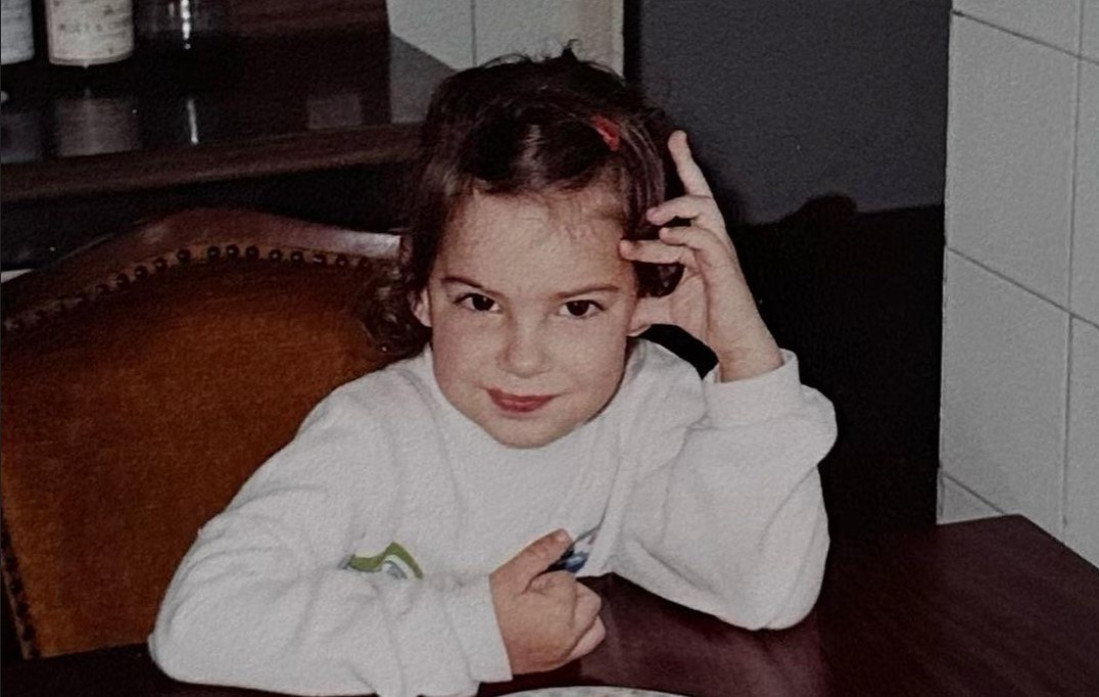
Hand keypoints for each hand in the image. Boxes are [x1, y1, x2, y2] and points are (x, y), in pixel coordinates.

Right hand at [490, 530, 605, 673]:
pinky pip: (584, 645)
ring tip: (552, 609)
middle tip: (540, 594)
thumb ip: (541, 553)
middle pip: (589, 600)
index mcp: (558, 613)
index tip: (528, 586)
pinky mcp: (557, 663)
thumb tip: (564, 536)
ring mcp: (564, 653)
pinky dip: (578, 633)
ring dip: (580, 614)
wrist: (467, 644)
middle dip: (569, 593)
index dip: (547, 578)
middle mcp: (567, 636)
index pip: (569, 580)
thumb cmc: (485, 610)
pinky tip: (554, 625)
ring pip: (594, 625)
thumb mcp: (510, 574)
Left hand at [620, 131, 782, 380]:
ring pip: (702, 212)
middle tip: (674, 142)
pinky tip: (665, 238)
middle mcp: (712, 240)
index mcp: (700, 242)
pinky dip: (683, 236)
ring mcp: (719, 252)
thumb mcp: (667, 305)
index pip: (691, 200)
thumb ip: (645, 301)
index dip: (685, 168)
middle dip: (689, 165)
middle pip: (702, 193)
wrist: (733, 342)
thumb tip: (621, 312)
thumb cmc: (708, 317)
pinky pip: (705, 241)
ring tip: (650, 217)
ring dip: (675, 208)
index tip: (674, 141)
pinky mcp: (724, 268)